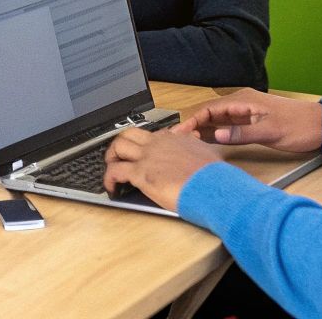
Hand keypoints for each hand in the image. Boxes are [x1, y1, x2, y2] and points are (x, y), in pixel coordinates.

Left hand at [103, 126, 221, 210]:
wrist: (212, 185)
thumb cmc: (212, 174)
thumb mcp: (205, 151)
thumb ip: (194, 146)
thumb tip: (195, 143)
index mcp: (173, 138)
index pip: (151, 134)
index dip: (142, 144)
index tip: (141, 154)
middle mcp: (158, 143)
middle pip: (128, 134)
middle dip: (119, 145)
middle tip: (117, 158)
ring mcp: (147, 157)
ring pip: (118, 146)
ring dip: (111, 158)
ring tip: (111, 171)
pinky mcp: (141, 174)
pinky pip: (115, 171)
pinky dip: (109, 179)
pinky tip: (112, 188)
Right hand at [176, 88, 321, 153]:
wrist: (321, 126)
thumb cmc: (299, 126)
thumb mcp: (270, 132)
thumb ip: (241, 133)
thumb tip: (215, 134)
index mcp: (244, 100)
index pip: (209, 108)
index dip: (191, 121)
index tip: (179, 133)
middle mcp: (242, 104)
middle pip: (209, 113)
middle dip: (191, 125)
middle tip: (176, 141)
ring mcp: (247, 113)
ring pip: (216, 120)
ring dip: (201, 130)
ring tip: (185, 143)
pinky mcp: (252, 122)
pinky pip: (227, 126)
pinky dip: (214, 134)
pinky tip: (206, 142)